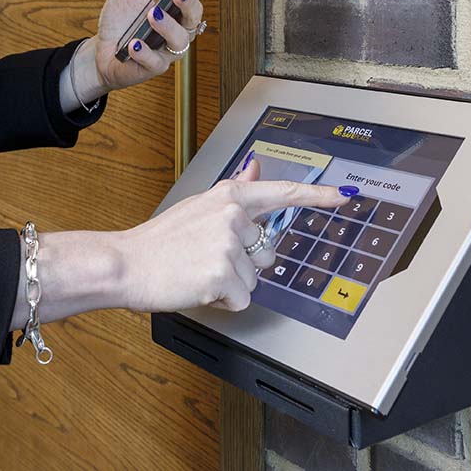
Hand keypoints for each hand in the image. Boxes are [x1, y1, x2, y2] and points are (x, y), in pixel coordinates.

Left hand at [74, 0, 223, 98]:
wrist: (102, 54)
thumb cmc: (120, 23)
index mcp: (175, 8)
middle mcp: (176, 29)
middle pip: (195, 16)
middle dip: (190, 4)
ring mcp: (167, 50)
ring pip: (179, 40)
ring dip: (167, 27)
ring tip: (152, 14)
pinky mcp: (152, 67)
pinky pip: (154, 62)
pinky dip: (144, 51)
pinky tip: (134, 43)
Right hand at [115, 159, 349, 312]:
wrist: (126, 264)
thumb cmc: (160, 241)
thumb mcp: (199, 206)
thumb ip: (234, 190)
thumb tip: (255, 168)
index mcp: (228, 196)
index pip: (282, 193)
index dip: (317, 196)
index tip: (344, 196)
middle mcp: (232, 216)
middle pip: (266, 253)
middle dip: (244, 265)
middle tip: (206, 258)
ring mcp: (228, 245)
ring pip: (253, 280)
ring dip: (230, 285)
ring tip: (198, 272)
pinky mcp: (223, 276)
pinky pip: (241, 300)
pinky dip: (222, 302)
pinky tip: (198, 288)